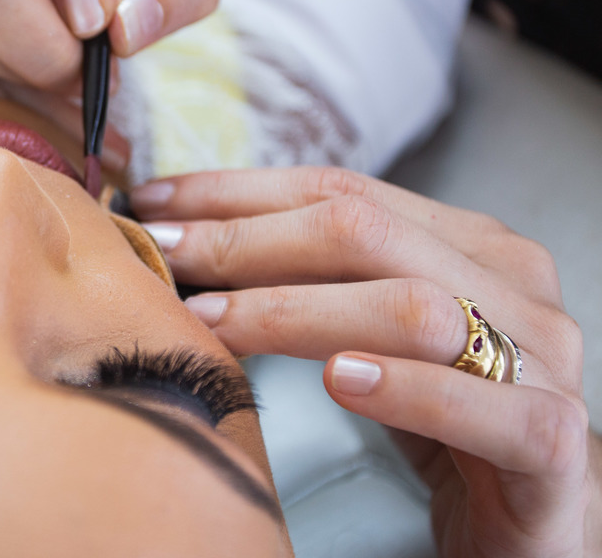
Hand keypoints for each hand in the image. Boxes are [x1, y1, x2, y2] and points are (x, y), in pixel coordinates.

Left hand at [131, 167, 592, 557]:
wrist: (533, 518)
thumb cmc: (439, 422)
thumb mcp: (371, 337)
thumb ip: (311, 286)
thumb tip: (188, 247)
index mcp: (467, 241)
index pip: (339, 190)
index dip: (238, 191)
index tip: (154, 202)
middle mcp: (512, 283)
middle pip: (363, 232)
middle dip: (245, 241)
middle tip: (165, 257)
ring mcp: (542, 358)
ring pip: (413, 306)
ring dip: (295, 309)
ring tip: (212, 320)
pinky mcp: (553, 442)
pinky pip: (486, 407)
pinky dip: (406, 389)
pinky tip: (338, 381)